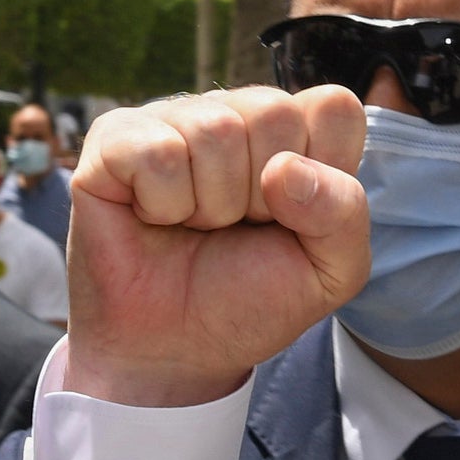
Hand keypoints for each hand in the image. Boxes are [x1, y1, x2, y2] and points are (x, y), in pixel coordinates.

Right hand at [62, 86, 368, 405]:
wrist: (174, 351)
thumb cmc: (250, 299)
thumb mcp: (330, 272)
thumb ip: (344, 214)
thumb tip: (283, 169)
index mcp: (295, 134)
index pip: (334, 108)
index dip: (323, 175)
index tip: (293, 219)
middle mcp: (235, 113)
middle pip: (274, 112)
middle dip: (261, 197)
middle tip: (236, 228)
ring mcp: (173, 119)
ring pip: (215, 130)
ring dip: (210, 205)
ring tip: (195, 227)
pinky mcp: (115, 139)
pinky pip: (157, 152)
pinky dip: (162, 205)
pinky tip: (153, 218)